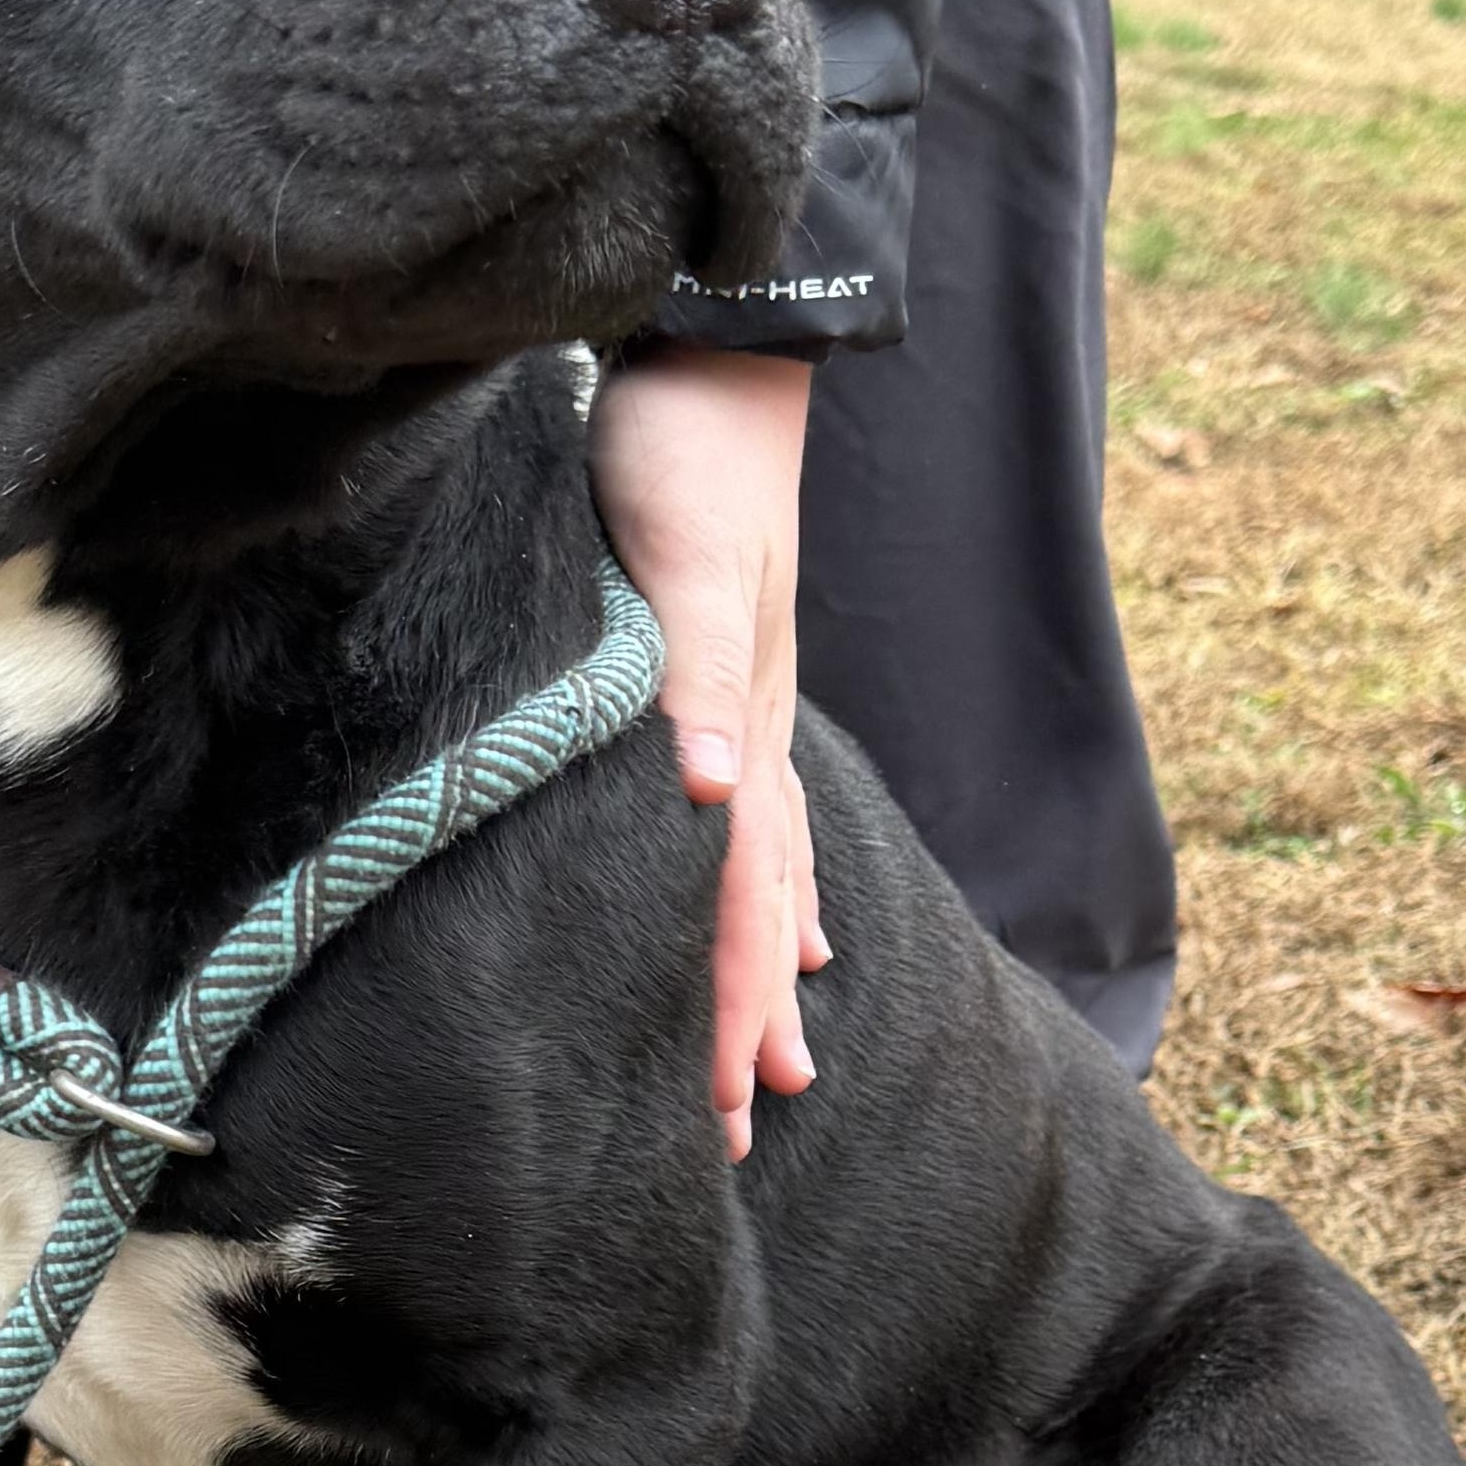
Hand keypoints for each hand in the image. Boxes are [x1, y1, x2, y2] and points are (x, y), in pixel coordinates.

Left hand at [591, 338, 824, 1160]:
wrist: (718, 338)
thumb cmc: (681, 442)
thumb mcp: (682, 554)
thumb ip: (695, 672)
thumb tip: (711, 792)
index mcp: (737, 723)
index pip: (731, 896)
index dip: (723, 1002)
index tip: (717, 1107)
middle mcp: (750, 729)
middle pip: (756, 904)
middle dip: (746, 1018)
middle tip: (742, 1128)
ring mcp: (744, 701)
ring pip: (764, 867)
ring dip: (767, 967)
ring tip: (778, 1056)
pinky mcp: (722, 665)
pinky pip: (763, 809)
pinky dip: (774, 880)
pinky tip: (784, 914)